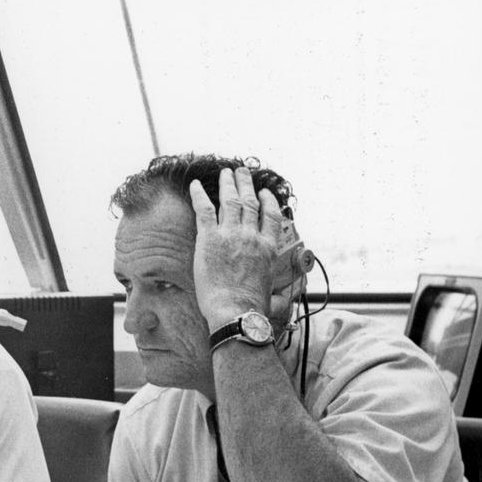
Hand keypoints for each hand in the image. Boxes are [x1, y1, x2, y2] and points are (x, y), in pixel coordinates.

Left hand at [188, 166, 280, 328]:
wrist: (235, 310)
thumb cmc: (253, 309)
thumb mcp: (274, 295)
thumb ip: (281, 292)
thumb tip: (286, 299)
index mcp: (268, 248)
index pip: (272, 216)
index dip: (268, 201)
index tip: (264, 192)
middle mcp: (251, 236)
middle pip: (249, 202)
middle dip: (245, 184)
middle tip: (242, 171)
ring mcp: (230, 235)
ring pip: (230, 201)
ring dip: (227, 183)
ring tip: (225, 172)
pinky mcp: (209, 238)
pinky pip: (203, 209)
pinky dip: (199, 194)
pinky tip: (194, 184)